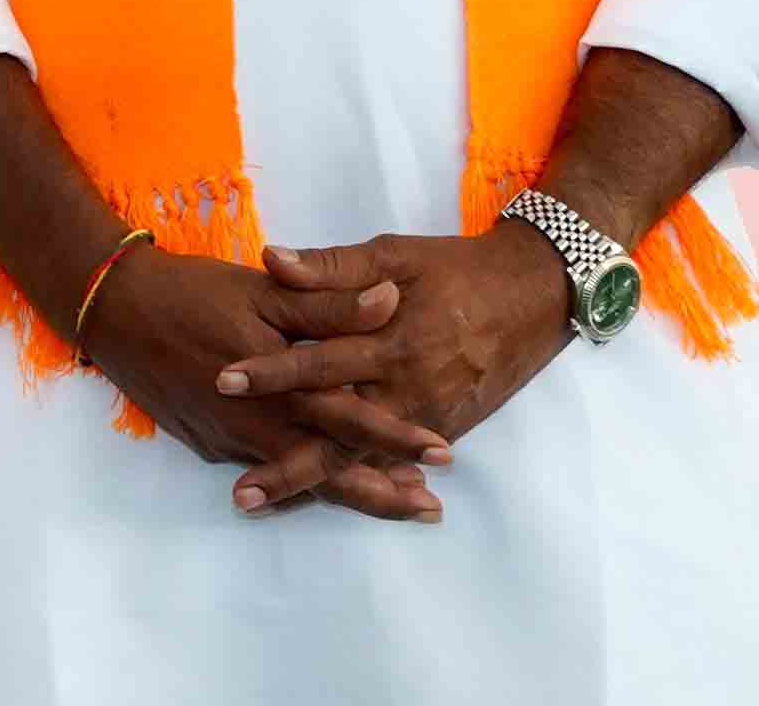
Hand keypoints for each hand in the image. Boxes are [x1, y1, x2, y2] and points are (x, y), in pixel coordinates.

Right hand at [76, 243, 443, 522]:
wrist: (110, 308)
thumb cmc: (189, 292)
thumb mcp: (262, 290)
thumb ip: (327, 303)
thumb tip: (389, 302)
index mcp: (278, 384)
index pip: (350, 418)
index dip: (397, 438)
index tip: (443, 454)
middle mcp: (257, 424)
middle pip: (330, 471)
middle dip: (382, 491)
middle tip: (429, 508)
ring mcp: (229, 440)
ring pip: (297, 477)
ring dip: (345, 490)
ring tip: (391, 500)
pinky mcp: (207, 441)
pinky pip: (262, 468)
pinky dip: (297, 478)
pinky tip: (316, 476)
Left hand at [215, 229, 577, 509]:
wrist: (534, 294)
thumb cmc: (456, 269)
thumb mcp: (395, 254)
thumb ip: (334, 265)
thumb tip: (273, 260)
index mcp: (390, 339)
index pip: (320, 362)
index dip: (273, 372)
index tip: (224, 382)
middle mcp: (408, 388)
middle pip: (338, 433)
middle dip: (288, 462)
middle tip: (239, 491)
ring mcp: (428, 416)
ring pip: (363, 458)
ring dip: (315, 483)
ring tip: (263, 503)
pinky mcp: (445, 428)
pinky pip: (395, 463)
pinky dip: (363, 484)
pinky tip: (327, 500)